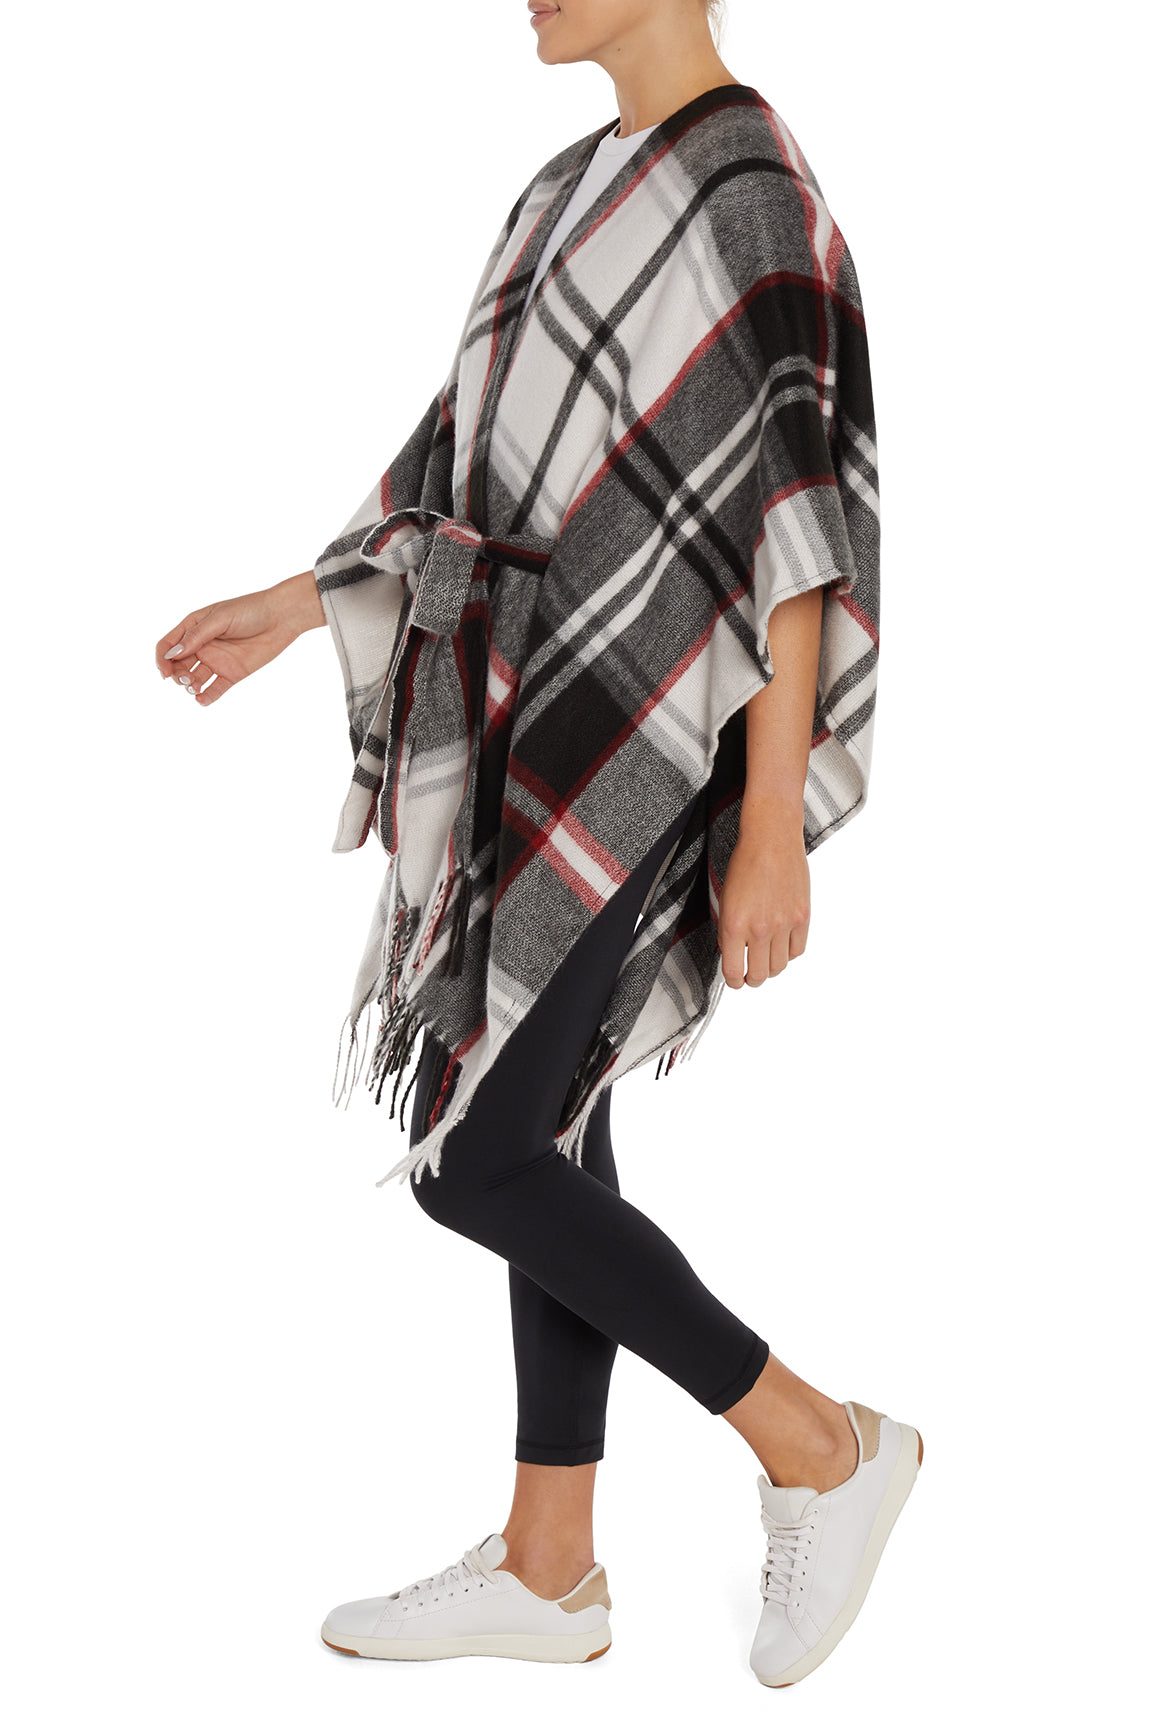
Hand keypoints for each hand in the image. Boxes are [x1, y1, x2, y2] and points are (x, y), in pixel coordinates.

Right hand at [155, 571, 323, 705]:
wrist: (281, 618)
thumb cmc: (250, 610)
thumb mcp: (220, 619)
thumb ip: (196, 636)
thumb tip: (173, 654)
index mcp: (194, 627)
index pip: (168, 646)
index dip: (162, 659)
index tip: (165, 672)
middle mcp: (202, 646)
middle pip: (179, 665)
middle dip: (177, 675)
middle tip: (186, 680)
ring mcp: (216, 661)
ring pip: (194, 678)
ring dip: (190, 686)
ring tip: (195, 689)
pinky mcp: (232, 674)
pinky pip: (215, 689)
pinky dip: (207, 697)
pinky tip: (202, 700)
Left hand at [717, 800, 809, 986]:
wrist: (771, 839)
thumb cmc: (744, 864)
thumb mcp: (725, 899)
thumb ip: (728, 930)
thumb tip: (733, 954)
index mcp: (733, 925)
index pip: (733, 972)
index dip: (733, 982)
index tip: (734, 980)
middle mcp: (759, 929)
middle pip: (758, 975)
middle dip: (751, 979)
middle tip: (749, 974)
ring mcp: (783, 924)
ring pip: (778, 966)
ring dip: (770, 968)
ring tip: (765, 959)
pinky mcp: (802, 917)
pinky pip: (797, 950)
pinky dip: (788, 953)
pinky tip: (781, 945)